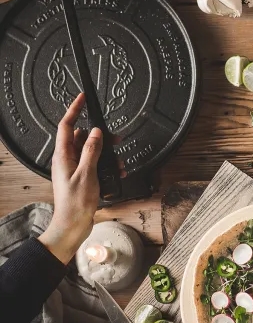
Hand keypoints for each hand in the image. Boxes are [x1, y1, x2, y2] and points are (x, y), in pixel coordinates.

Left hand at [38, 93, 124, 264]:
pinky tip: (116, 171)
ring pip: (91, 150)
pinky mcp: (82, 176)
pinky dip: (106, 164)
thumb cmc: (76, 203)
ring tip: (118, 160)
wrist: (73, 224)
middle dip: (100, 136)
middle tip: (115, 137)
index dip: (74, 110)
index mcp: (63, 156)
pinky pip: (95, 163)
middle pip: (83, 137)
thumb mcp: (86, 174)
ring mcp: (75, 168)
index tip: (82, 98)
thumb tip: (95, 132)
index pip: (67, 125)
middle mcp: (67, 159)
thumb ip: (91, 151)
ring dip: (106, 153)